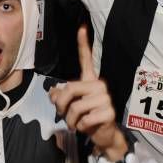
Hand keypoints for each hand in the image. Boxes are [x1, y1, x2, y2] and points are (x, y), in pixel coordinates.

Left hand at [49, 26, 127, 160]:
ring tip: (77, 123)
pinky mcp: (109, 111)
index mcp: (90, 81)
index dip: (83, 44)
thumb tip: (53, 93)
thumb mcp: (69, 107)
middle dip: (61, 105)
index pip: (86, 59)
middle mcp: (99, 85)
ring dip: (71, 120)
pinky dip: (81, 127)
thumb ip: (59, 98)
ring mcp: (105, 97)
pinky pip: (84, 119)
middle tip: (63, 115)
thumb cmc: (86, 118)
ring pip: (76, 107)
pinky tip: (88, 127)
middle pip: (70, 88)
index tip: (82, 27)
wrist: (103, 135)